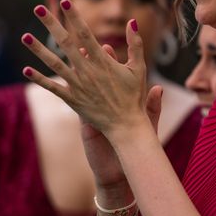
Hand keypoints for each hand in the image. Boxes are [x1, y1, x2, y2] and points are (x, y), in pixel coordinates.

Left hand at [21, 0, 151, 141]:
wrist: (126, 125)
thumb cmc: (134, 96)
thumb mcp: (139, 68)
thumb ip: (135, 43)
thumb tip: (131, 21)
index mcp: (103, 61)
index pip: (85, 33)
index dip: (75, 17)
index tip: (66, 2)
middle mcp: (87, 71)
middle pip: (65, 42)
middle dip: (51, 24)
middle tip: (38, 9)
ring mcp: (77, 85)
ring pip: (54, 63)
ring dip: (38, 50)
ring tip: (25, 36)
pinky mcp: (72, 99)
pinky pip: (52, 87)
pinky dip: (39, 79)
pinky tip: (26, 69)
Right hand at [77, 50, 162, 187]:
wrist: (123, 169)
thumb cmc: (137, 144)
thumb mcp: (147, 125)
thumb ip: (153, 107)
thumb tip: (158, 88)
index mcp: (121, 99)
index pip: (114, 74)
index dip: (110, 60)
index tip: (107, 47)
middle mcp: (105, 101)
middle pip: (95, 77)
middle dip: (89, 61)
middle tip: (83, 46)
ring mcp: (93, 111)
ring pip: (81, 89)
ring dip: (74, 74)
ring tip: (69, 61)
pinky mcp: (84, 125)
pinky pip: (73, 107)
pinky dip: (65, 95)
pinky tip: (56, 84)